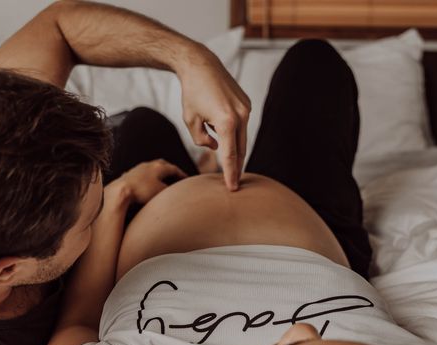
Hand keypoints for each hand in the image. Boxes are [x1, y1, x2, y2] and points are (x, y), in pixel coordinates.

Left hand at [112, 159, 186, 204]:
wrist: (120, 191)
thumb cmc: (141, 190)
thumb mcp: (161, 192)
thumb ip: (170, 190)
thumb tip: (174, 191)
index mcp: (158, 167)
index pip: (174, 168)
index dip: (181, 174)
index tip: (186, 178)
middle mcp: (148, 165)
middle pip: (162, 164)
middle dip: (170, 169)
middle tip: (174, 174)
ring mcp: (138, 169)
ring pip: (151, 168)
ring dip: (158, 172)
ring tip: (161, 179)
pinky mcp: (130, 175)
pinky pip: (142, 174)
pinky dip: (148, 177)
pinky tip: (147, 183)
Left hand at [178, 48, 250, 191]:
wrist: (200, 64)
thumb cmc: (191, 93)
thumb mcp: (190, 121)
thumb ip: (202, 140)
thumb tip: (216, 147)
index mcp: (226, 122)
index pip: (229, 155)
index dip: (230, 174)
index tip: (232, 187)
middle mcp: (240, 115)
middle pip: (240, 149)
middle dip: (236, 166)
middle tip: (234, 182)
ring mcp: (246, 109)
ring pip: (242, 138)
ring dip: (234, 149)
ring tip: (228, 160)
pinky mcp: (246, 103)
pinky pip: (241, 125)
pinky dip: (233, 132)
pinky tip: (220, 128)